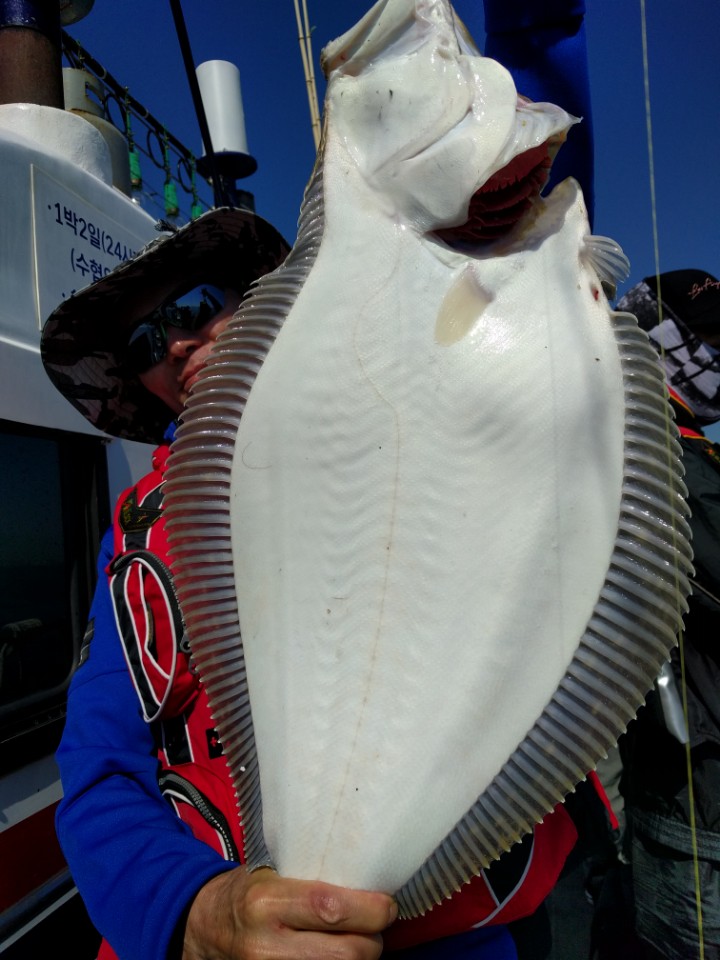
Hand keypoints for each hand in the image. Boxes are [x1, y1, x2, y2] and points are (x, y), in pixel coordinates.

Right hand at [182, 866, 397, 959]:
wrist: (205, 928)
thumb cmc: (247, 892)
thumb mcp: (272, 874)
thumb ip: (313, 880)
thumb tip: (369, 883)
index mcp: (267, 902)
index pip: (332, 909)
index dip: (371, 910)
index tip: (387, 904)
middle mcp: (268, 945)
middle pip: (348, 953)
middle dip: (373, 940)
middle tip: (375, 923)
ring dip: (359, 958)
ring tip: (356, 938)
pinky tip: (336, 952)